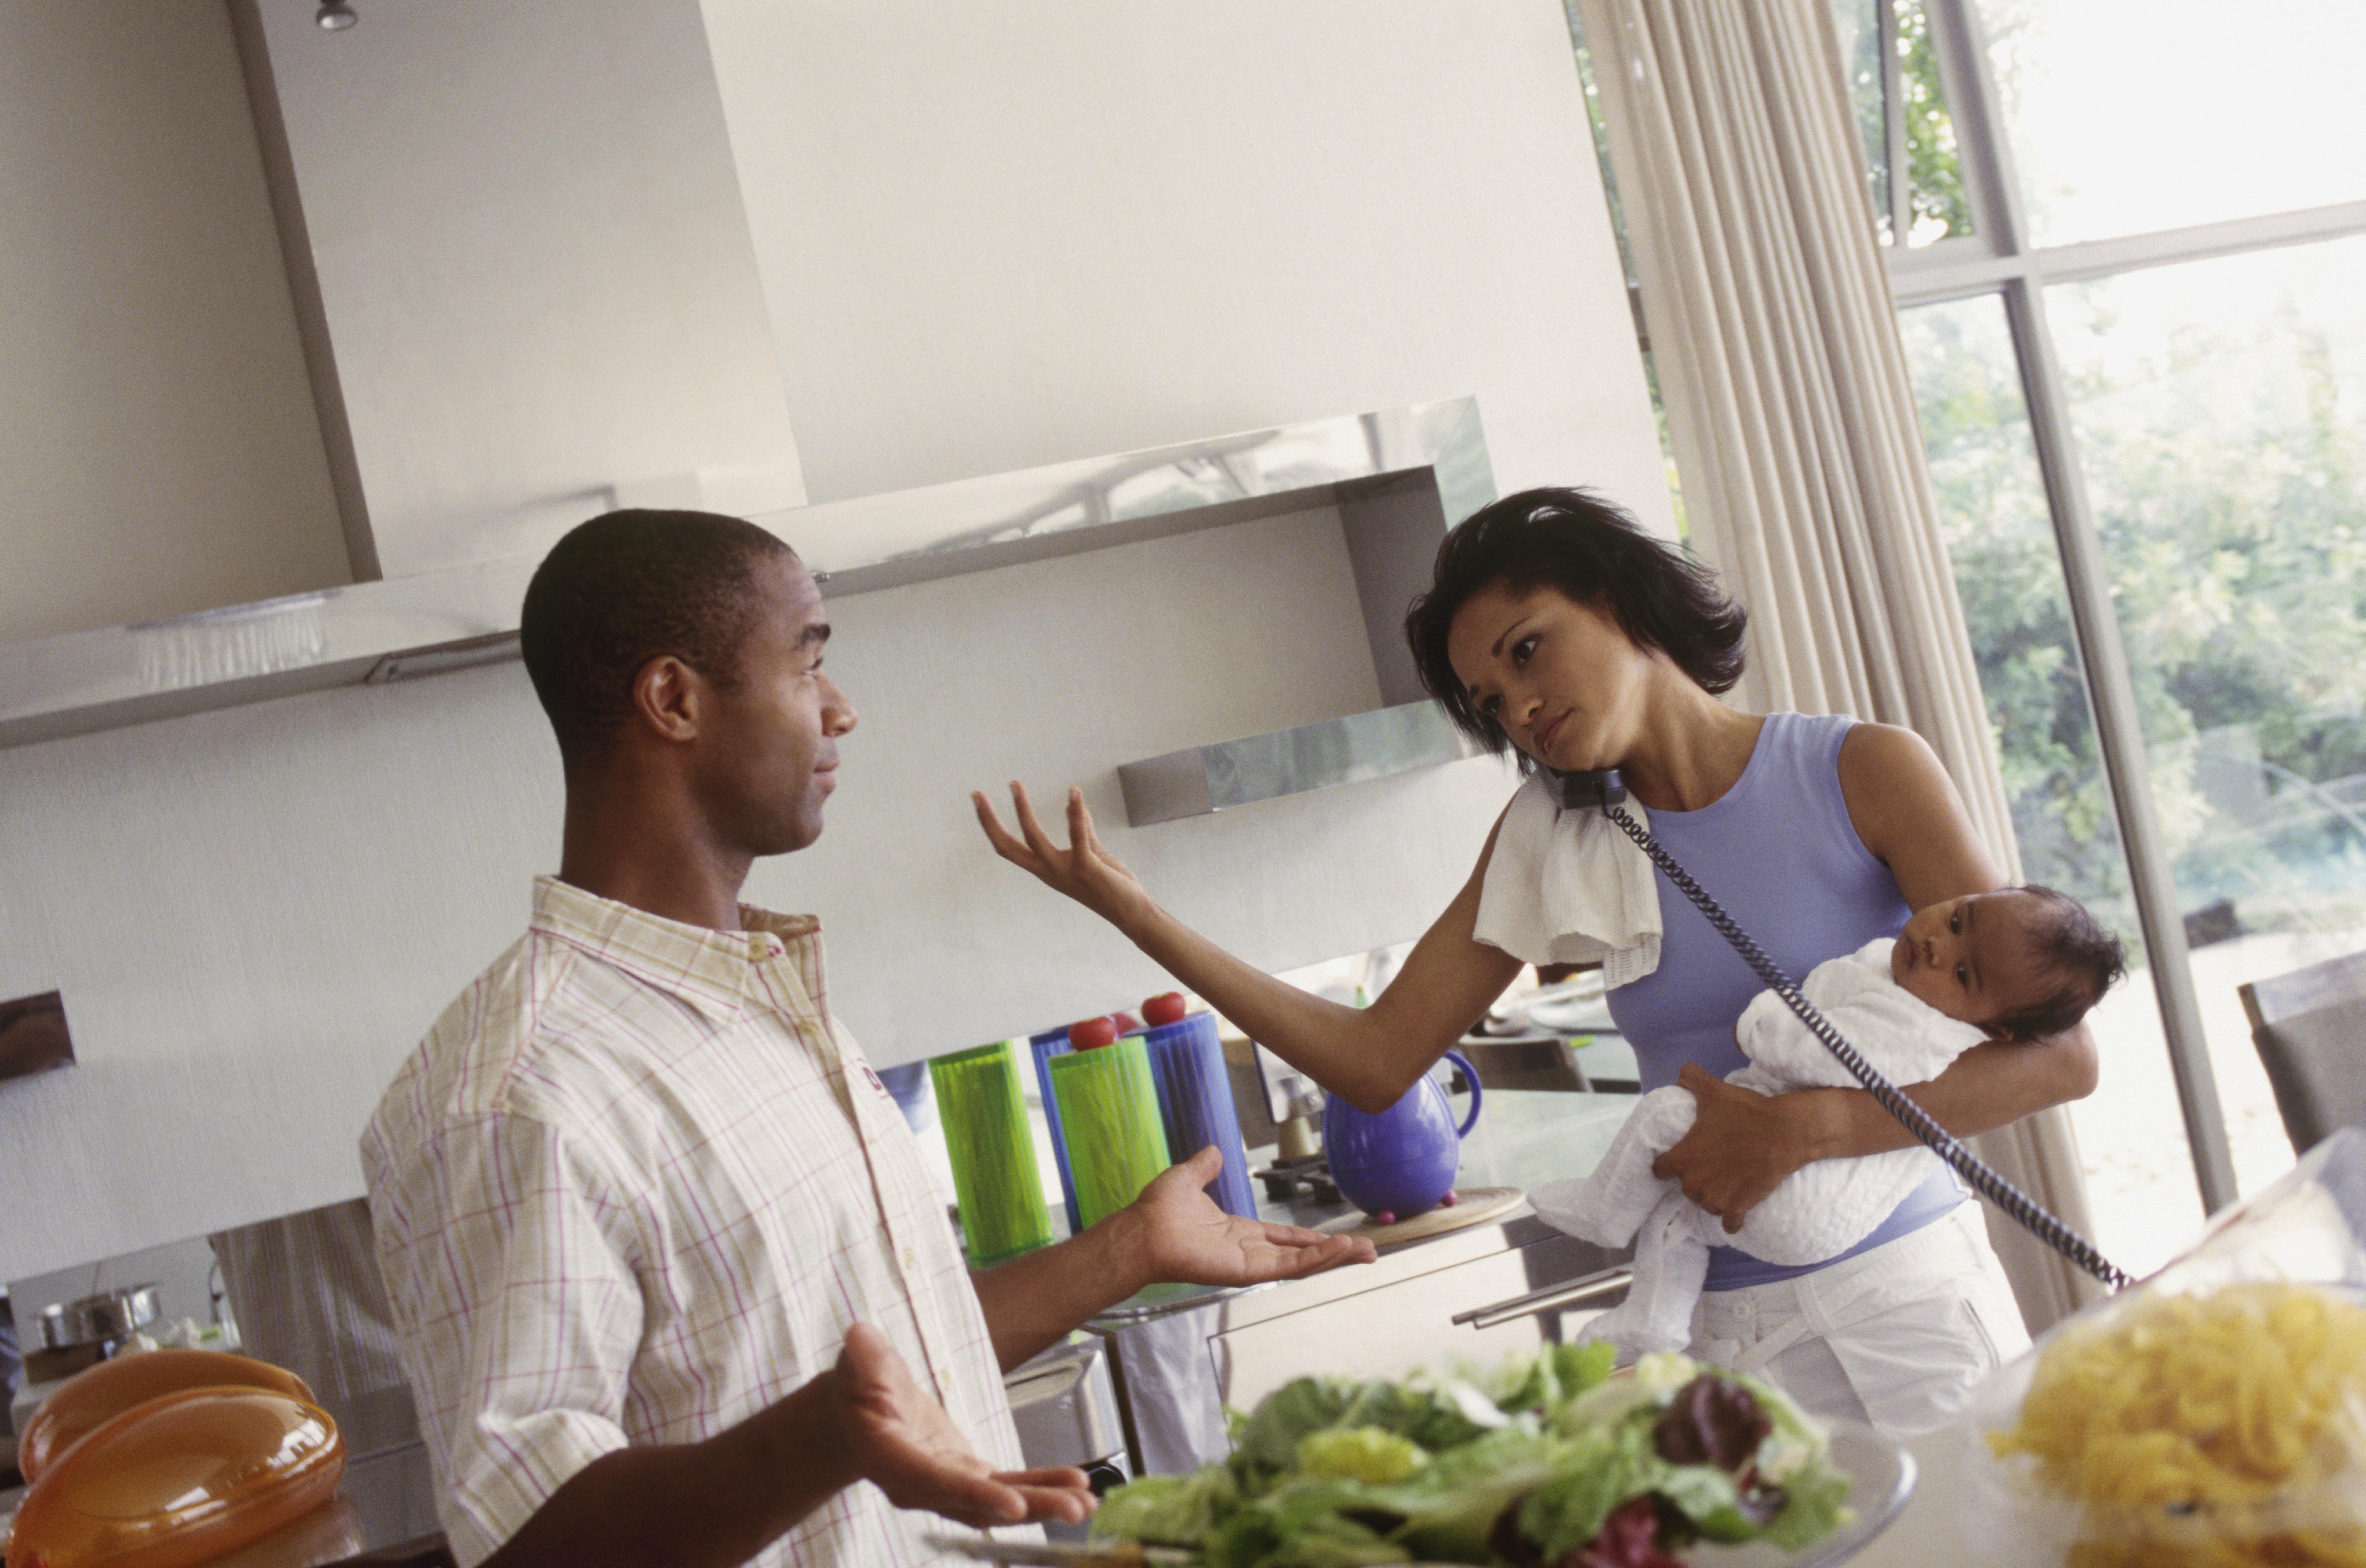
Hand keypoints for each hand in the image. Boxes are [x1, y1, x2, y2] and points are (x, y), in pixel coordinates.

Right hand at [834, 1324, 1094, 1527]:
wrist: (860, 1414)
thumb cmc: (858, 1387)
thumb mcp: (857, 1365)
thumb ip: (865, 1358)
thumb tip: (860, 1335)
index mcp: (894, 1461)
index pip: (936, 1483)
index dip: (975, 1496)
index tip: (1013, 1505)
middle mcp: (923, 1486)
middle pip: (978, 1505)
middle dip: (1028, 1507)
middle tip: (1073, 1507)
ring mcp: (948, 1485)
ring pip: (999, 1504)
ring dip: (1044, 1504)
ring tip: (1086, 1502)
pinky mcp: (967, 1478)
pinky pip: (1007, 1488)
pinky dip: (1042, 1486)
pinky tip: (1077, 1484)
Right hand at [972, 782, 1154, 932]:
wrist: (1131, 911)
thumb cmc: (1110, 883)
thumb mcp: (1091, 852)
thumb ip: (1081, 829)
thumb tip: (1072, 802)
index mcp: (1045, 869)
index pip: (1009, 848)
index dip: (991, 826)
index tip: (979, 802)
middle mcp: (1049, 871)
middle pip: (1008, 847)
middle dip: (990, 821)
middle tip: (977, 794)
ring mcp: (1065, 871)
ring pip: (1033, 838)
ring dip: (1022, 809)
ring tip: (1014, 784)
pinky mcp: (1086, 868)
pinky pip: (1076, 836)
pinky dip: (1074, 812)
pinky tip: (1074, 792)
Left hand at [1119, 1146, 1377, 1288]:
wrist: (1144, 1228)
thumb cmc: (1159, 1209)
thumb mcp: (1188, 1177)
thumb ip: (1205, 1166)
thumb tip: (1214, 1150)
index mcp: (1238, 1233)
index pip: (1284, 1238)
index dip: (1312, 1240)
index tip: (1339, 1239)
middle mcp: (1248, 1251)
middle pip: (1302, 1255)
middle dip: (1335, 1254)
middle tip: (1368, 1252)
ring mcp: (1250, 1263)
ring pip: (1302, 1264)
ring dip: (1335, 1257)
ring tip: (1366, 1252)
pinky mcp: (1248, 1271)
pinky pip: (1289, 1267)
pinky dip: (1316, 1259)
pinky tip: (1339, 1251)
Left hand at [1650, 1064, 1813, 1232]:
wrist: (1785, 1132)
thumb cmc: (1746, 1111)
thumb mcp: (1714, 1090)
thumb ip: (1691, 1078)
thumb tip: (1681, 1072)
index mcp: (1683, 1157)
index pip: (1659, 1169)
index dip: (1666, 1163)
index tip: (1675, 1160)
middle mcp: (1695, 1182)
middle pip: (1685, 1187)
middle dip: (1695, 1179)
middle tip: (1709, 1167)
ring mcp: (1717, 1198)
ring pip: (1705, 1204)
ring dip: (1712, 1198)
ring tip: (1723, 1184)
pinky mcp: (1739, 1208)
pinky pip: (1728, 1224)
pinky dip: (1731, 1220)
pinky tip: (1736, 1213)